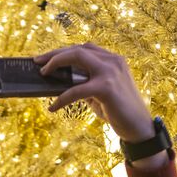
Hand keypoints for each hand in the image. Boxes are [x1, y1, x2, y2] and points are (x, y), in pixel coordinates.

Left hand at [36, 44, 153, 142]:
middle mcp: (113, 61)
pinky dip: (61, 98)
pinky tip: (53, 107)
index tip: (47, 57)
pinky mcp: (106, 87)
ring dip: (56, 63)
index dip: (64, 51)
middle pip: (78, 48)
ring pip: (77, 57)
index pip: (85, 48)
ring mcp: (110, 72)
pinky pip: (76, 89)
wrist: (139, 129)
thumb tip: (61, 83)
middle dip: (55, 53)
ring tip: (43, 74)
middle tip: (38, 62)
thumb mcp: (100, 94)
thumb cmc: (119, 112)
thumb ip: (85, 84)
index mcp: (113, 60)